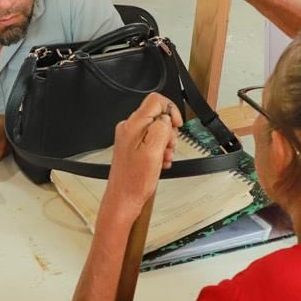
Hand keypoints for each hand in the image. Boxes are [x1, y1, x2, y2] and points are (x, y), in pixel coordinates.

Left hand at [105, 93, 181, 217]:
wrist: (123, 199)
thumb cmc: (134, 181)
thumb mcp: (153, 152)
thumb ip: (161, 129)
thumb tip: (166, 119)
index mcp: (133, 125)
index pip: (155, 100)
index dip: (171, 110)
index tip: (176, 125)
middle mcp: (129, 128)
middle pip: (157, 115)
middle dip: (168, 131)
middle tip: (168, 148)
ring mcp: (130, 138)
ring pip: (156, 129)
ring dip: (165, 143)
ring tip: (163, 158)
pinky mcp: (132, 148)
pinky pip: (151, 141)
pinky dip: (159, 150)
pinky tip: (159, 162)